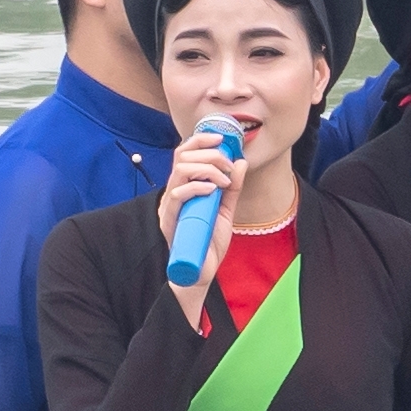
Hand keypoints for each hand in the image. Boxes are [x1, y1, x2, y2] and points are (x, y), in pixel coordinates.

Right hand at [154, 132, 240, 322]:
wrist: (202, 271)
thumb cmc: (209, 242)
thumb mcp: (226, 210)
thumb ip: (233, 188)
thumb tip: (241, 162)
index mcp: (184, 186)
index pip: (184, 153)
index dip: (200, 140)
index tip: (221, 138)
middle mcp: (173, 192)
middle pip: (182, 157)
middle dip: (210, 155)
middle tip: (229, 167)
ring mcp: (169, 206)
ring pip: (180, 171)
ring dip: (207, 169)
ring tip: (224, 181)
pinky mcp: (169, 221)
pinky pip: (177, 195)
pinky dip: (197, 187)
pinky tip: (213, 191)